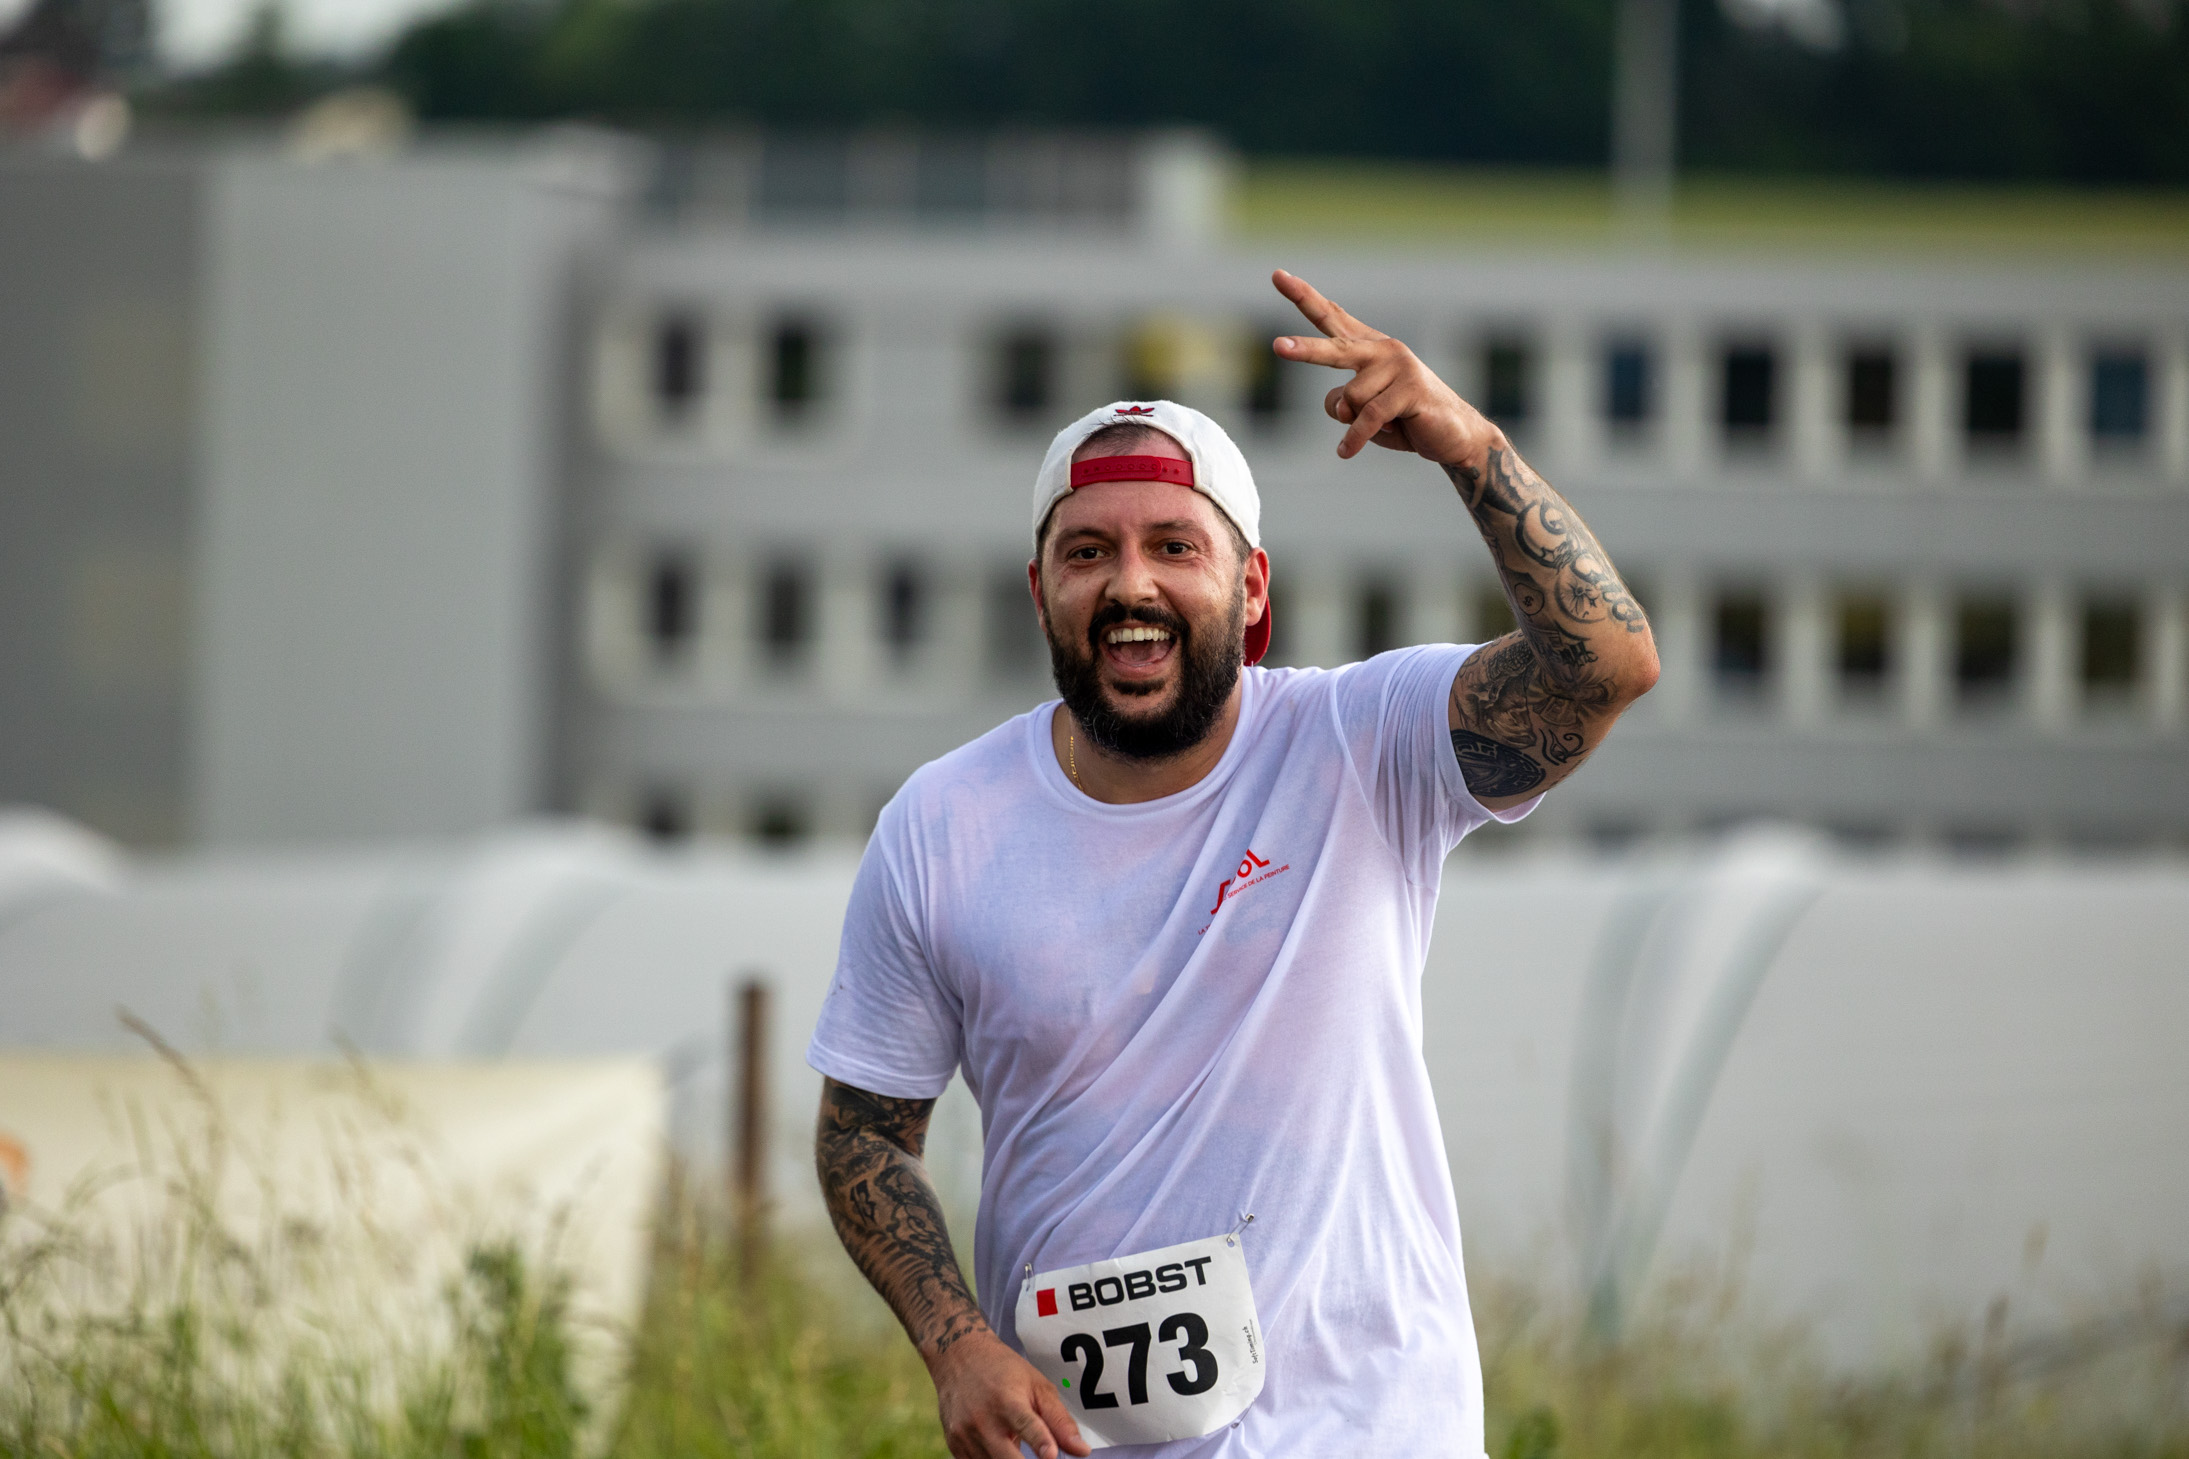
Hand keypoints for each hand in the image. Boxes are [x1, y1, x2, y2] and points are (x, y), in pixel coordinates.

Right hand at [928, 1329, 1091, 1458]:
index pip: (1026, 1425)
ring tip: (1014, 1444)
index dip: (1040, 1442)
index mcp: (1007, 1400)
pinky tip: (1000, 1449)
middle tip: (1045, 1457)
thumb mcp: (1037, 1386)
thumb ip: (1059, 1421)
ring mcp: (964, 1435)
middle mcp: (982, 1419)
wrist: (958, 1357)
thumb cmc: (1004, 1371)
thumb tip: (1082, 1452)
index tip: (1051, 1455)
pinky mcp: (954, 1444)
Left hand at [1271, 268, 1502, 470]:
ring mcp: (1399, 366)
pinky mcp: (1410, 388)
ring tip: (1384, 424)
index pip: (1331, 317)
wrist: (1454, 434)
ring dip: (1356, 423)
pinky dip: (1355, 438)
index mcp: (1368, 348)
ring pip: (1350, 399)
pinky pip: (1368, 417)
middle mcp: (1382, 350)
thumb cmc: (1403, 420)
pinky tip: (1345, 451)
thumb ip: (1342, 403)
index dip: (1304, 297)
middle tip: (1277, 347)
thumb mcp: (1362, 413)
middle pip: (1334, 348)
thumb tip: (1341, 403)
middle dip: (1304, 350)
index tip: (1277, 276)